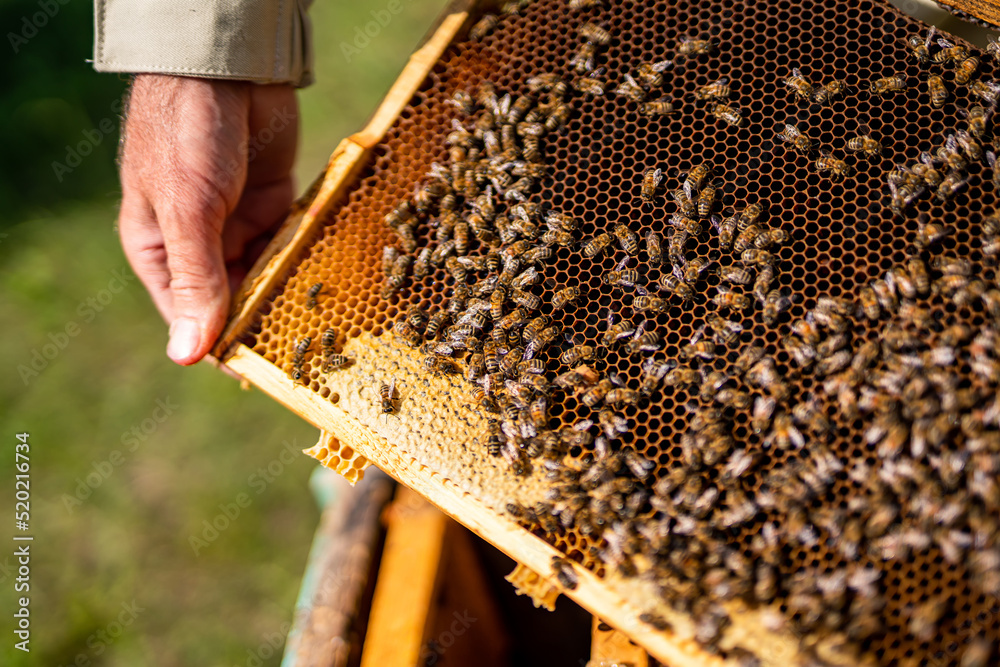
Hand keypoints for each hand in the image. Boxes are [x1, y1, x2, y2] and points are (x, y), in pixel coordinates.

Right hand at [117, 74, 297, 364]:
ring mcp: (239, 223)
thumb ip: (195, 280)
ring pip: (267, 275)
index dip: (220, 346)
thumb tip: (186, 357)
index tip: (258, 374)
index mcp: (161, 251)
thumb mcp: (188, 210)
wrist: (226, 67)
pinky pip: (293, 244)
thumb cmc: (188, 134)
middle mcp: (200, 243)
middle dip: (264, 322)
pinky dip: (307, 258)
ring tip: (325, 325)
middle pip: (233, 300)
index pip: (189, 316)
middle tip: (305, 354)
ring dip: (290, 294)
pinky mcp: (276, 203)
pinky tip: (333, 281)